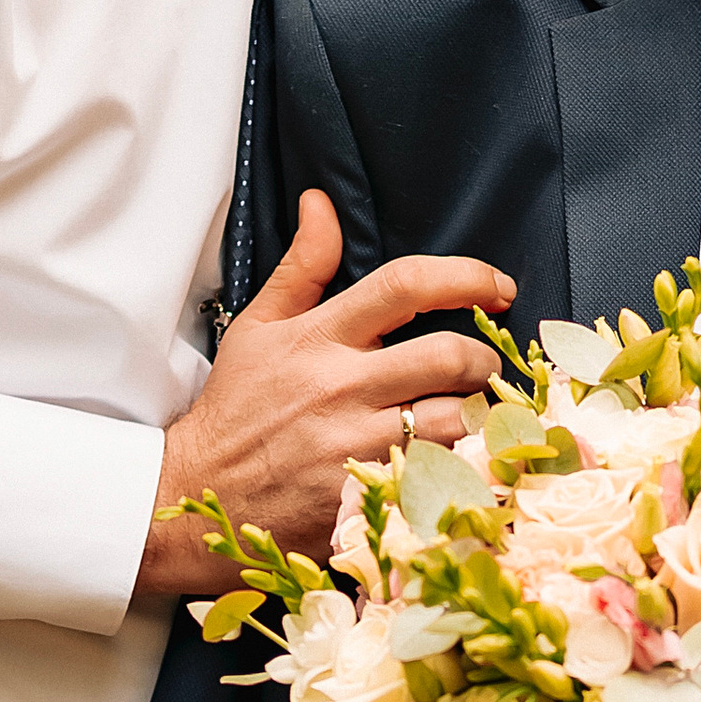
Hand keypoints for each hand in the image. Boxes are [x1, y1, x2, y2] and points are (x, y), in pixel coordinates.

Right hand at [132, 190, 510, 601]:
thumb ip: (302, 266)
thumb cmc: (237, 407)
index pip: (406, 286)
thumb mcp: (259, 327)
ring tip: (476, 413)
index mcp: (320, 338)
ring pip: (457, 420)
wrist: (201, 493)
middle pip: (450, 356)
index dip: (466, 276)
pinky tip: (461, 459)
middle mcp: (342, 387)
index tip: (499, 286)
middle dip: (485, 358)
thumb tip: (321, 203)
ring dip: (480, 414)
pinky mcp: (365, 498)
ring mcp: (355, 446)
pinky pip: (440, 474)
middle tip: (484, 366)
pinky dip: (463, 464)